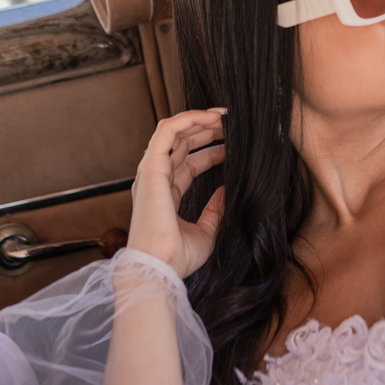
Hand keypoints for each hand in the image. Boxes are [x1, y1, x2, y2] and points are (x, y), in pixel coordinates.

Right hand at [127, 108, 226, 279]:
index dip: (210, 153)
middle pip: (180, 144)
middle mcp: (155, 180)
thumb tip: (227, 191)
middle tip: (231, 126)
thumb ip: (215, 211)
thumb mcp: (206, 232)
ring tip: (224, 117)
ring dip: (198, 120)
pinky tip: (212, 116)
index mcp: (165, 195)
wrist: (159, 267)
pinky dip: (189, 118)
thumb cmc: (177, 257)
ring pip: (173, 132)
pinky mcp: (152, 167)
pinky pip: (168, 131)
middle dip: (205, 131)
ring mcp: (151, 172)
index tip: (232, 148)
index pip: (188, 164)